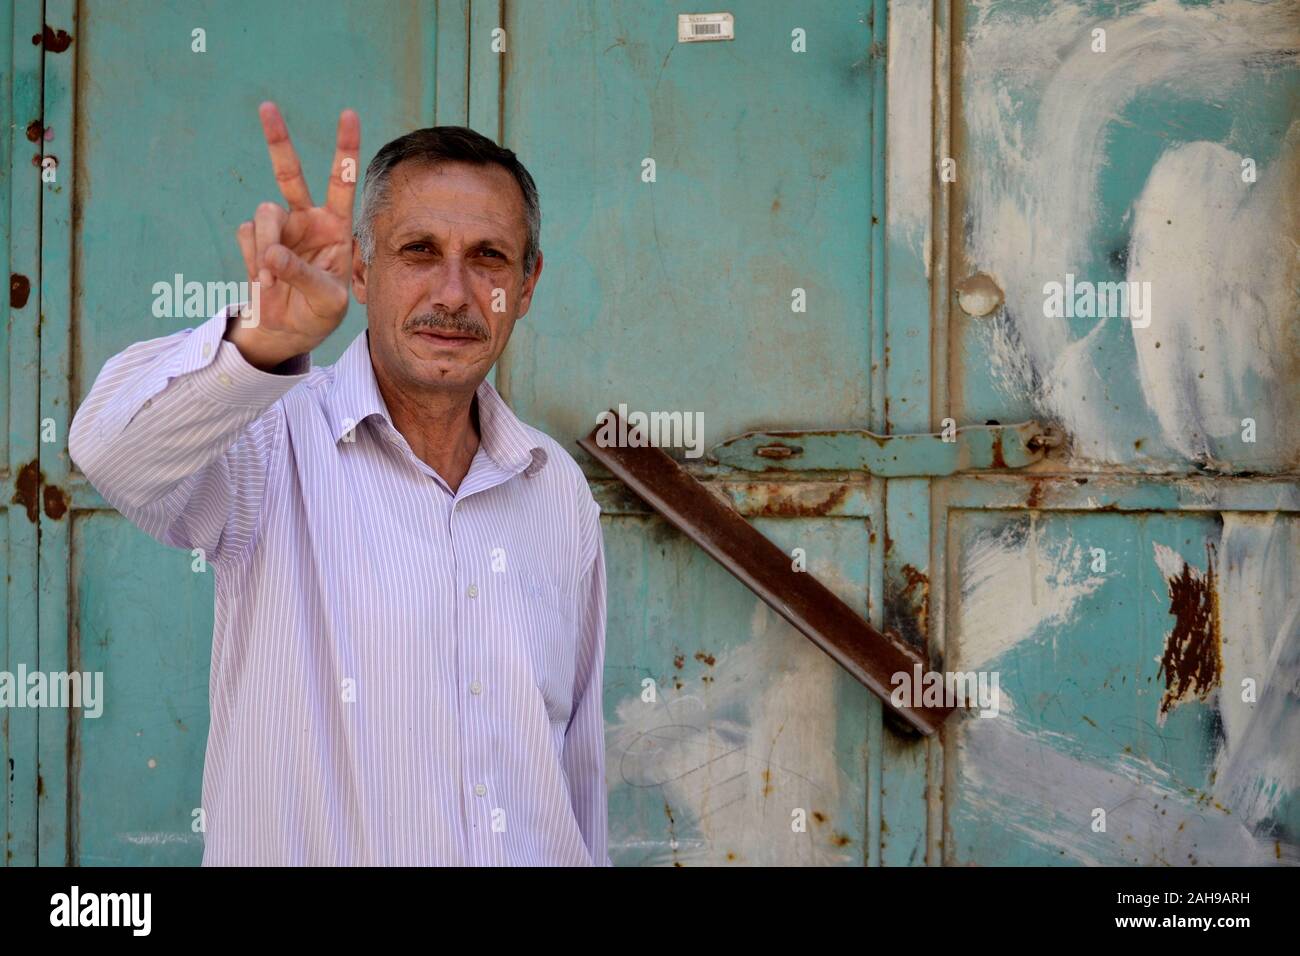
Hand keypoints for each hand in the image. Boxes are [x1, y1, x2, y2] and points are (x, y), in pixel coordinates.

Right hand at [227, 102, 359, 369]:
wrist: (289, 330)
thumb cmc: (321, 313)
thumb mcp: (327, 300)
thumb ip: (302, 274)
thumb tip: (270, 252)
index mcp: (337, 226)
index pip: (343, 183)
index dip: (346, 150)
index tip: (349, 115)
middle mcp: (307, 219)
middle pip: (289, 173)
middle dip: (278, 140)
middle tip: (267, 106)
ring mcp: (279, 228)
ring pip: (264, 215)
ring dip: (267, 246)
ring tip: (273, 281)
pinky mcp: (255, 240)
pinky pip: (248, 238)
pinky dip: (254, 263)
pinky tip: (265, 282)